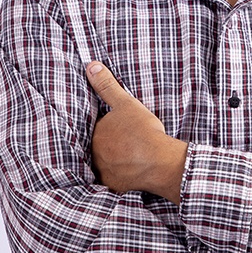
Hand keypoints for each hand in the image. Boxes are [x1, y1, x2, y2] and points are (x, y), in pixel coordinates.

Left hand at [85, 61, 187, 202]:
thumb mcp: (126, 104)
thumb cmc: (143, 132)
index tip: (117, 127)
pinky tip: (127, 172)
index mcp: (96, 134)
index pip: (96, 128)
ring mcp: (103, 172)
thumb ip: (107, 86)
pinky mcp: (114, 186)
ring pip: (103, 163)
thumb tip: (91, 66)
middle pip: (97, 146)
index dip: (106, 126)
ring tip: (124, 156)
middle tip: (122, 141)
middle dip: (106, 143)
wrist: (161, 162)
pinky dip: (117, 176)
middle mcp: (94, 154)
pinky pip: (112, 180)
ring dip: (110, 160)